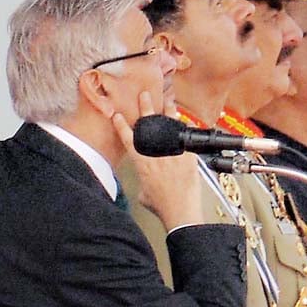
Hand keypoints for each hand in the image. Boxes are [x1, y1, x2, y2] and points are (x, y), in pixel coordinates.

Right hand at [112, 92, 203, 229]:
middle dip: (146, 108)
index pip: (128, 139)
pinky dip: (184, 129)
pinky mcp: (188, 156)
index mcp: (142, 163)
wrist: (181, 211)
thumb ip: (144, 180)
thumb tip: (147, 178)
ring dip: (168, 111)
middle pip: (149, 126)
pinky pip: (186, 138)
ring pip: (170, 127)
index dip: (122, 125)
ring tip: (167, 100)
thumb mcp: (144, 193)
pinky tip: (184, 121)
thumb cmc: (162, 206)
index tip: (117, 115)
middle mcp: (157, 155)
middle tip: (145, 95)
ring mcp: (173, 153)